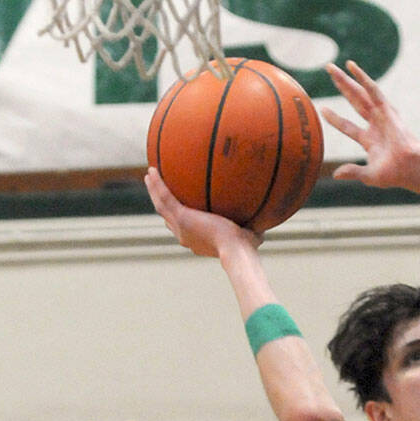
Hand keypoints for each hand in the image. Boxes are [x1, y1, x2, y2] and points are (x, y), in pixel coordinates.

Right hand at [144, 167, 260, 258]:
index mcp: (196, 239)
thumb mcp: (250, 234)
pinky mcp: (181, 217)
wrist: (237, 250)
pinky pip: (164, 197)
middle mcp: (185, 235)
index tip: (177, 206)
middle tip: (156, 188)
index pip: (182, 228)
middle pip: (167, 216)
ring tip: (149, 175)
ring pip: (161, 205)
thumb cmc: (246, 247)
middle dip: (160, 202)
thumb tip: (269, 217)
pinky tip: (153, 170)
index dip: (177, 216)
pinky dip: (157, 184)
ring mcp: (181, 226)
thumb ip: (254, 224)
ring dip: (153, 190)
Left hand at [322, 60, 419, 189]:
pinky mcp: (387, 109)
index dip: (335, 119)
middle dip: (342, 87)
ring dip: (346, 80)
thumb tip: (335, 175)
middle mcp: (374, 124)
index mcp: (369, 140)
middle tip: (329, 72)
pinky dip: (362, 79)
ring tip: (332, 68)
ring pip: (359, 94)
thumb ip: (353, 171)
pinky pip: (372, 90)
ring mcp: (380, 115)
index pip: (348, 126)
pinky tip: (352, 67)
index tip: (323, 110)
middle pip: (354, 102)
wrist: (409, 167)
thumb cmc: (394, 174)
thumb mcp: (369, 175)